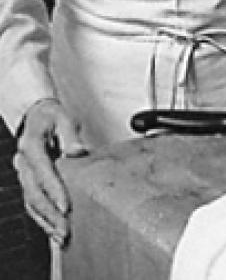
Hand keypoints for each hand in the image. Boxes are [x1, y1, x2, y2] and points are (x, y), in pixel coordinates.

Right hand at [13, 98, 86, 244]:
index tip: (66, 205)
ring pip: (31, 202)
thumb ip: (71, 135)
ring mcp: (23, 173)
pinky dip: (42, 218)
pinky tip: (53, 229)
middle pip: (34, 192)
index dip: (54, 190)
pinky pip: (32, 203)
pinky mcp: (28, 181)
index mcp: (31, 146)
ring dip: (46, 220)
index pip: (43, 172)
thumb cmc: (53, 116)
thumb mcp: (64, 118)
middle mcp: (23, 162)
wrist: (38, 115)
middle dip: (50, 213)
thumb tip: (77, 152)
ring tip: (62, 235)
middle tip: (66, 228)